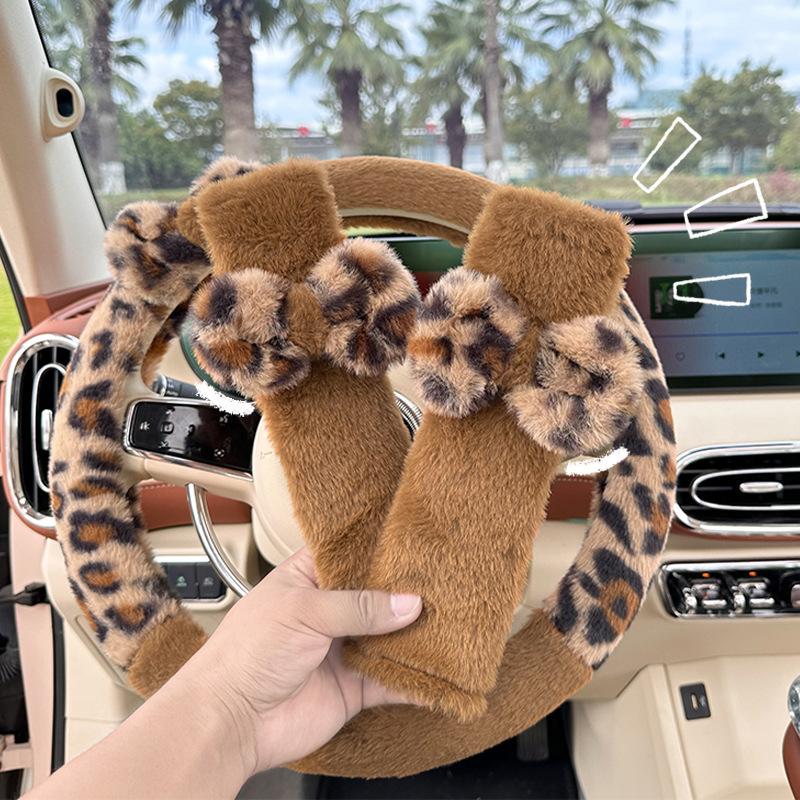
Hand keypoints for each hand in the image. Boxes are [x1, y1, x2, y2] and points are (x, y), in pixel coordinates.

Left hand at [180, 548, 421, 775]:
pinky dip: (415, 679)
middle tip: (445, 584)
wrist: (230, 721)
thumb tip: (408, 603)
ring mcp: (341, 649)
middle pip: (377, 597)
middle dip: (407, 594)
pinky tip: (441, 671)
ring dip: (416, 635)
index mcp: (307, 578)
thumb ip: (358, 606)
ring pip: (389, 638)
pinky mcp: (352, 687)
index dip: (381, 550)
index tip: (417, 544)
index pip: (350, 555)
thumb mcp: (303, 612)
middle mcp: (328, 611)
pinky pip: (391, 681)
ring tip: (452, 622)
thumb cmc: (246, 653)